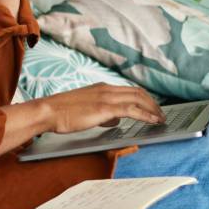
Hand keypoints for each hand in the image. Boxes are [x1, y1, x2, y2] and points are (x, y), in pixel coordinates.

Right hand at [40, 84, 163, 133]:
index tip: (152, 106)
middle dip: (152, 103)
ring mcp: (107, 97)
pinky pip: (132, 110)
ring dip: (153, 109)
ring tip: (161, 118)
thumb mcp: (86, 110)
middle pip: (138, 92)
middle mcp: (107, 89)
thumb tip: (116, 120)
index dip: (144, 98)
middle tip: (161, 113)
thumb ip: (103, 113)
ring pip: (138, 99)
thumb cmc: (62, 113)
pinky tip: (153, 121)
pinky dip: (146, 115)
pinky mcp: (105, 108)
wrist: (47, 111)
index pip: (130, 90)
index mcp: (102, 87)